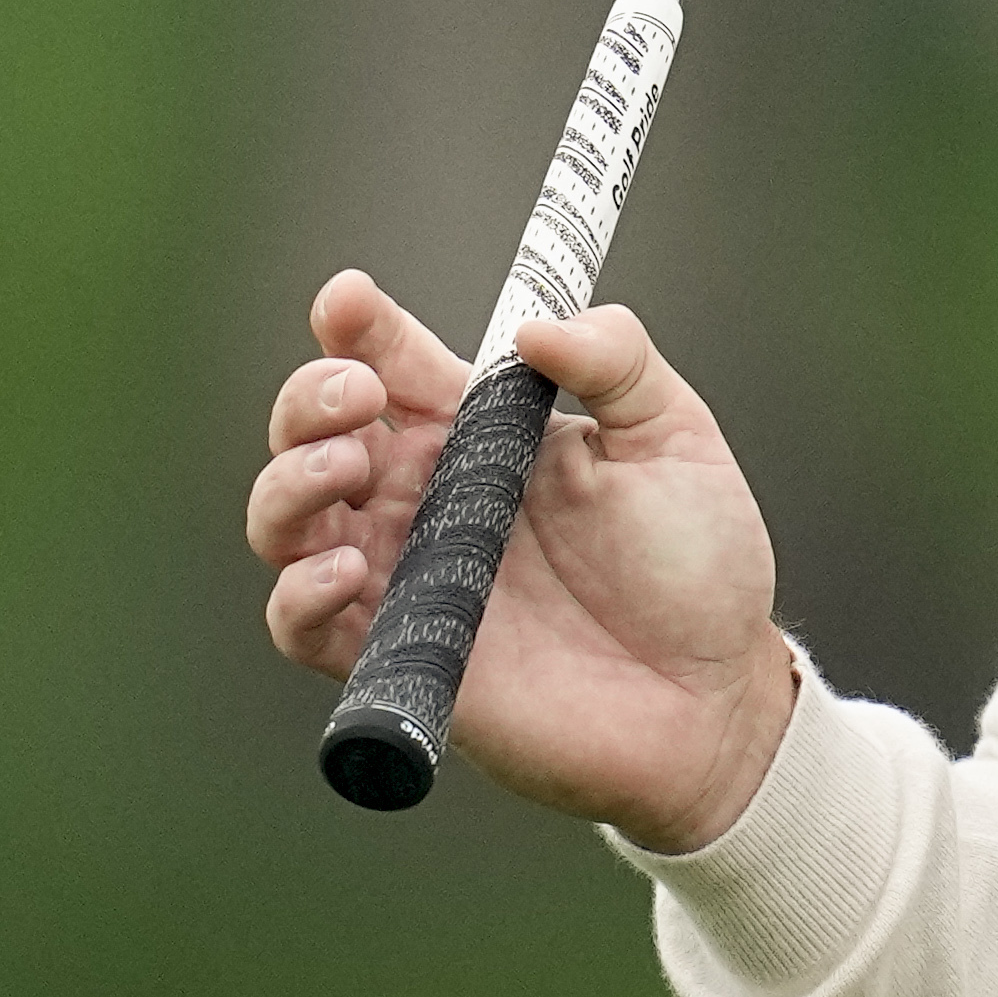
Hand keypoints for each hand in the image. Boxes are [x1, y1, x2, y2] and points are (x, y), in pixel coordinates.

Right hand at [246, 268, 801, 852]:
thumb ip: (619, 362)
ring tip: (346, 470)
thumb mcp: (677, 440)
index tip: (350, 299)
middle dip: (310, 399)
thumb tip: (537, 327)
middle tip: (360, 398)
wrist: (713, 697)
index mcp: (479, 433)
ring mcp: (406, 578)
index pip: (390, 362)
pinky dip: (298, 592)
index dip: (357, 327)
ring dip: (289, 483)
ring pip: (284, 520)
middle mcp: (426, 499)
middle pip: (313, 430)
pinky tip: (348, 568)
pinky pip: (301, 627)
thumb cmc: (696, 569)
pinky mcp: (401, 658)